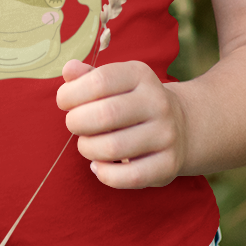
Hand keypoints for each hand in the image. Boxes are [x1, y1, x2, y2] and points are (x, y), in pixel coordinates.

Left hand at [56, 59, 188, 188]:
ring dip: (87, 149)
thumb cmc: (132, 103)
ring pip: (112, 148)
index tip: (64, 102)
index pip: (99, 81)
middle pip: (105, 115)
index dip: (71, 94)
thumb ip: (88, 76)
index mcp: (141, 75)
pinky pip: (127, 176)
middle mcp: (158, 102)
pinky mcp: (168, 164)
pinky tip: (98, 165)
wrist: (182, 128)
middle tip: (75, 125)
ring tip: (87, 145)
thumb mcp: (114, 82)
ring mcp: (166, 135)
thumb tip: (68, 69)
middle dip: (76, 123)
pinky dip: (104, 173)